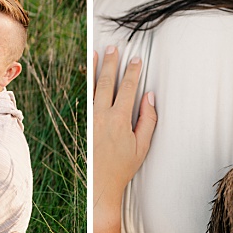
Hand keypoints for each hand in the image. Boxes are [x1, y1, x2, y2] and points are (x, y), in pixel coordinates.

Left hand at [93, 47, 157, 203]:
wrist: (100, 185)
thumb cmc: (123, 167)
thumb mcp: (143, 145)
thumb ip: (148, 119)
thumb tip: (150, 97)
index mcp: (120, 120)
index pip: (128, 89)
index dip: (132, 72)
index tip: (136, 59)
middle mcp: (103, 117)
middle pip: (108, 83)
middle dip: (112, 64)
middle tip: (114, 48)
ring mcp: (90, 120)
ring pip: (92, 88)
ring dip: (95, 69)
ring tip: (96, 53)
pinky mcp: (83, 125)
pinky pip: (84, 100)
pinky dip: (87, 85)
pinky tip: (88, 75)